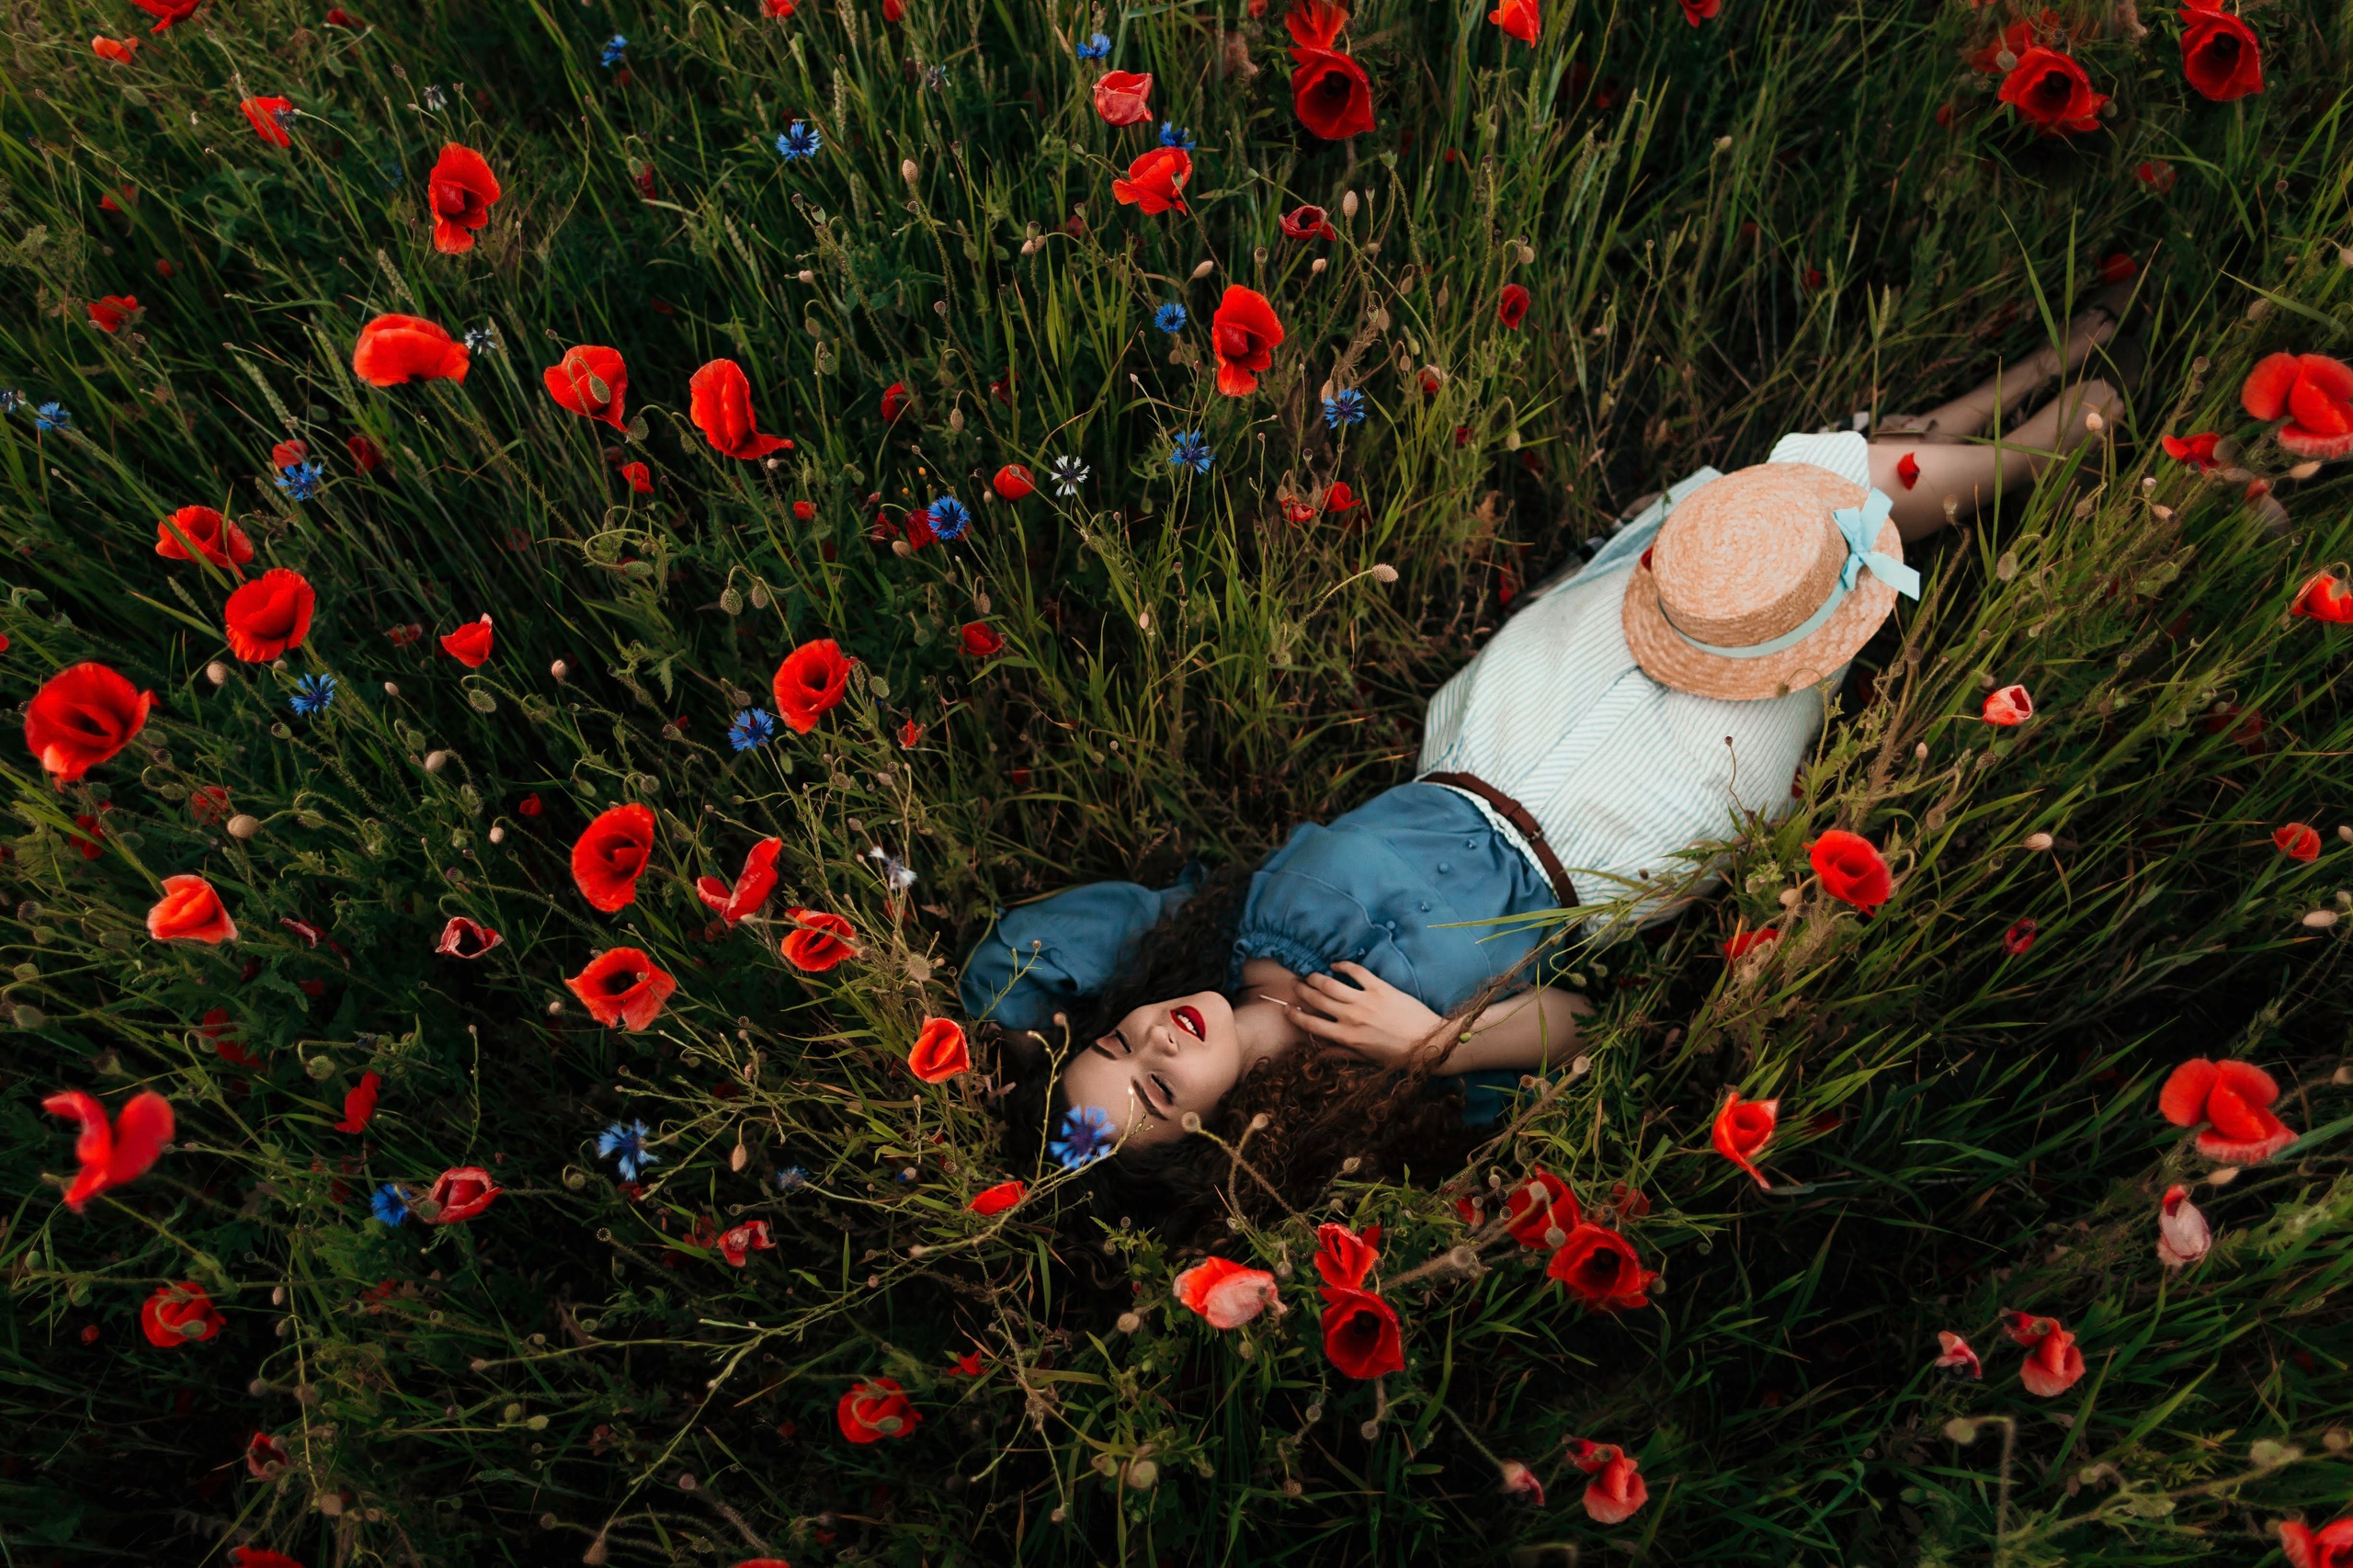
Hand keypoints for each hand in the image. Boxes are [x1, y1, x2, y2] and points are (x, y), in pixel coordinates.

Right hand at [1291, 962, 1449, 1065]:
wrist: (1430, 1042)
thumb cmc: (1399, 1055)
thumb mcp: (1368, 1060)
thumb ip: (1342, 1054)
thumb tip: (1319, 1054)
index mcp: (1347, 1038)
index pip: (1313, 1025)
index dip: (1295, 1015)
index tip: (1286, 1008)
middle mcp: (1352, 1018)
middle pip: (1318, 1000)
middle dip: (1302, 991)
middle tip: (1294, 984)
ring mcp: (1366, 1001)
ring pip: (1331, 984)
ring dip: (1317, 978)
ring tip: (1309, 974)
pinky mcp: (1380, 988)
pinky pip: (1357, 972)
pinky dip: (1343, 965)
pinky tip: (1335, 964)